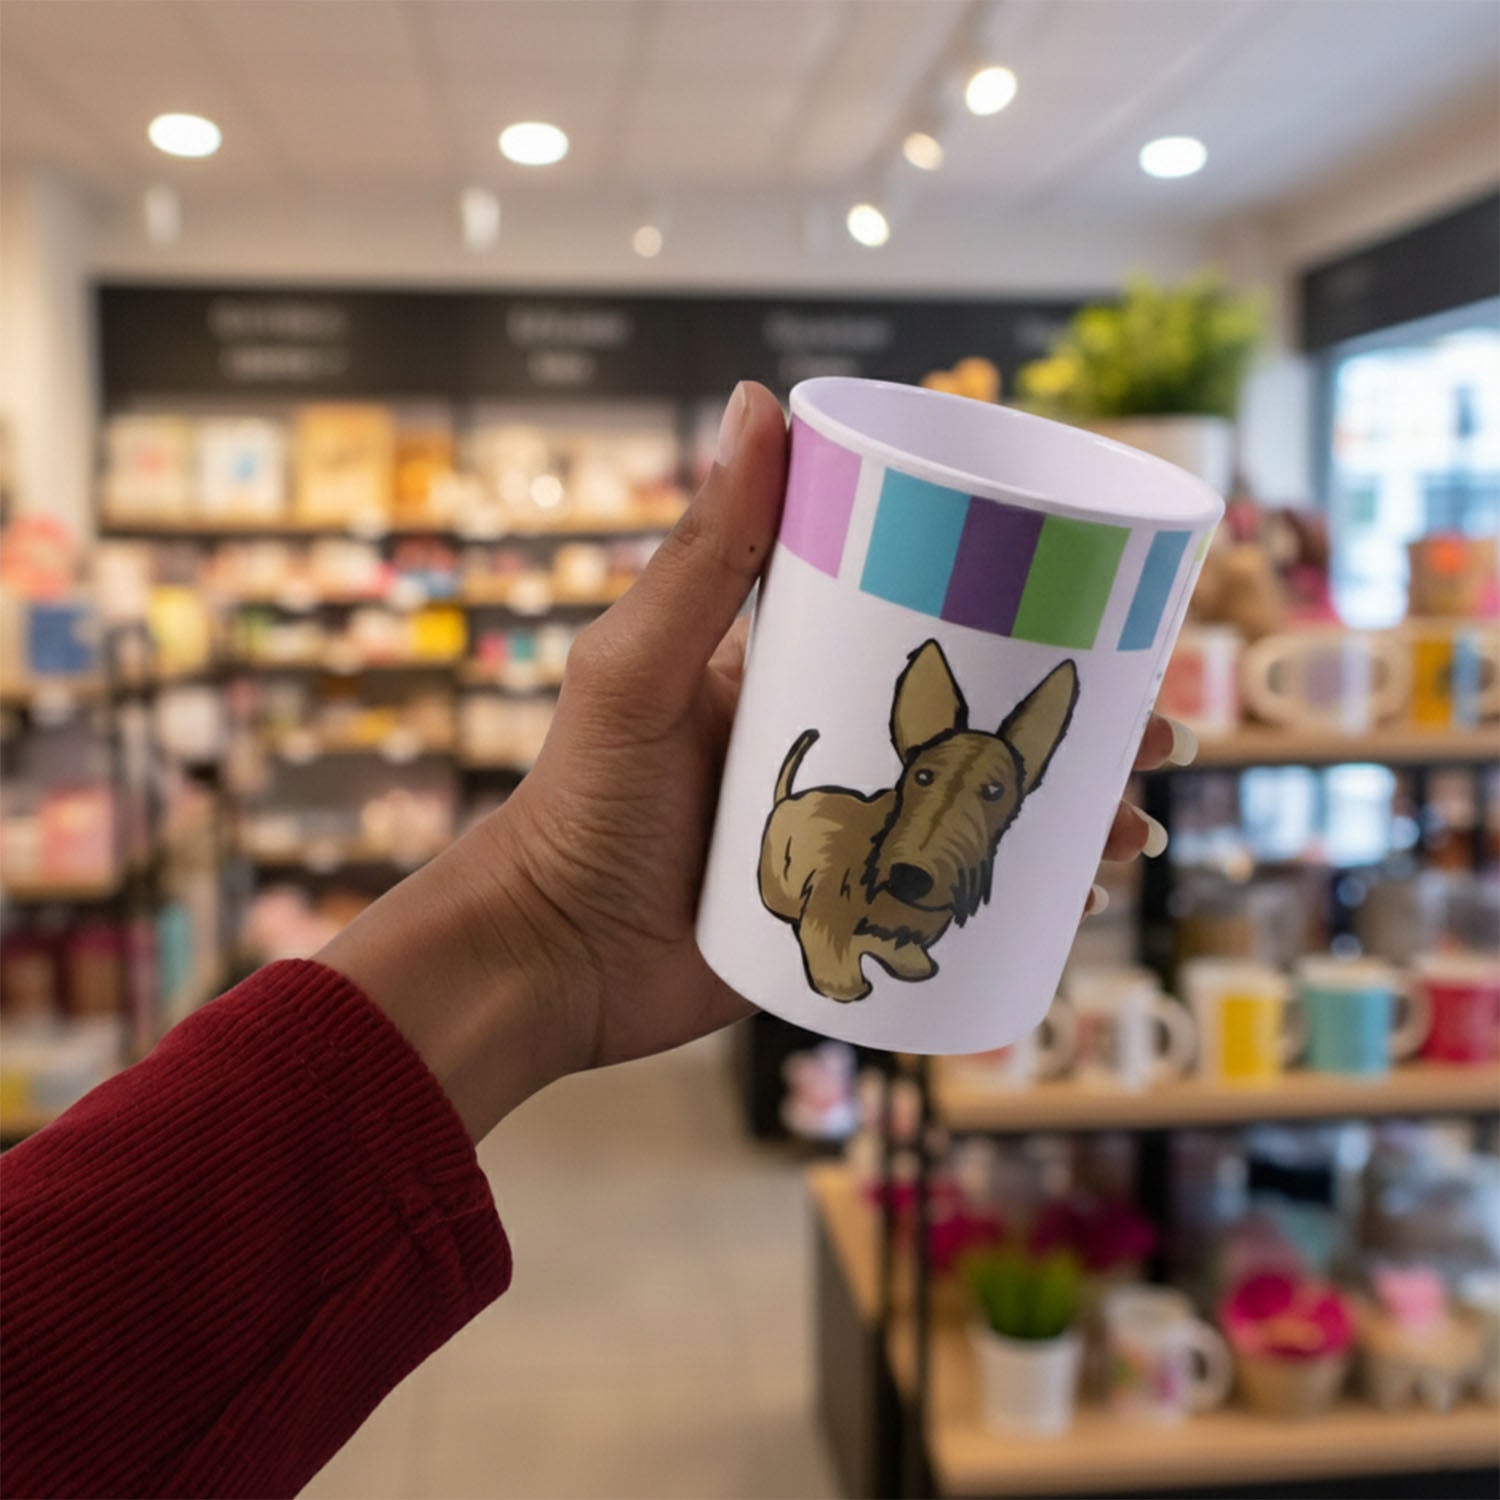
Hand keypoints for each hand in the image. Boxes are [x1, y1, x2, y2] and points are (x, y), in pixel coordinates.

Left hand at [321, 383, 1194, 1140]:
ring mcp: (847, 840)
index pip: (926, 623)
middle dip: (1076, 725)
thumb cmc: (577, 804)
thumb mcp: (637, 666)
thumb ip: (701, 551)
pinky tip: (1086, 898)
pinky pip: (953, 907)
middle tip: (1162, 728)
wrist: (546, 958)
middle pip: (978, 724)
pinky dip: (1024, 901)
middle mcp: (832, 750)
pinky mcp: (847, 921)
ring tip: (1142, 818)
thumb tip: (761, 400)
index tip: (1102, 608)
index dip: (1019, 616)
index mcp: (794, 674)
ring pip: (983, 817)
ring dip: (1072, 812)